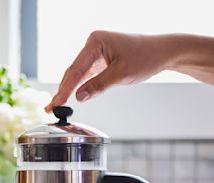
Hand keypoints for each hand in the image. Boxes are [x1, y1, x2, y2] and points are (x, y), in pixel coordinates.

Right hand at [45, 31, 171, 111]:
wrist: (162, 52)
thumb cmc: (146, 57)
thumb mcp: (121, 74)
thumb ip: (98, 86)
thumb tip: (79, 97)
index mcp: (95, 42)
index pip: (75, 69)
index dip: (65, 89)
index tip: (56, 103)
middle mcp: (92, 44)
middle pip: (73, 71)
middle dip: (62, 91)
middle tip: (51, 108)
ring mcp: (95, 52)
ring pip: (77, 74)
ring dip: (67, 90)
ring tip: (55, 106)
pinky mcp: (100, 60)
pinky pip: (85, 75)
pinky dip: (78, 87)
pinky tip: (68, 97)